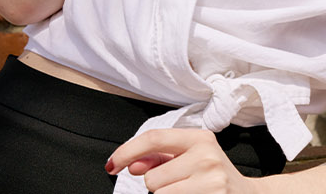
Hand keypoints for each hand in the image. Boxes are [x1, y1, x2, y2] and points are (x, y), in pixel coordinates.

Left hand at [106, 128, 262, 193]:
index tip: (112, 166)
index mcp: (200, 138)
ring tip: (188, 192)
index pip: (153, 138)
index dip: (126, 152)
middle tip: (180, 185)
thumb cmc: (214, 176)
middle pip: (153, 179)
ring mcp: (212, 181)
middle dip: (157, 186)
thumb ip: (159, 158)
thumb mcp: (190, 158)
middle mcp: (207, 156)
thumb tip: (131, 164)